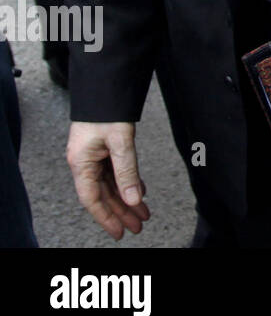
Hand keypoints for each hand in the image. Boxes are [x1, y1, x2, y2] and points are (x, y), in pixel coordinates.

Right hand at [66, 121, 149, 238]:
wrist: (105, 84)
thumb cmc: (107, 110)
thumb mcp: (120, 141)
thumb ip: (127, 171)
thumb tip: (135, 198)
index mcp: (81, 163)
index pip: (93, 199)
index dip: (107, 217)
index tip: (120, 232)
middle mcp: (84, 162)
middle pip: (103, 194)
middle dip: (122, 211)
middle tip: (138, 226)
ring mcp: (93, 155)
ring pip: (110, 184)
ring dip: (127, 198)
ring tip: (143, 213)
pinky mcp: (102, 148)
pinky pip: (114, 171)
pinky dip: (128, 182)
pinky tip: (139, 190)